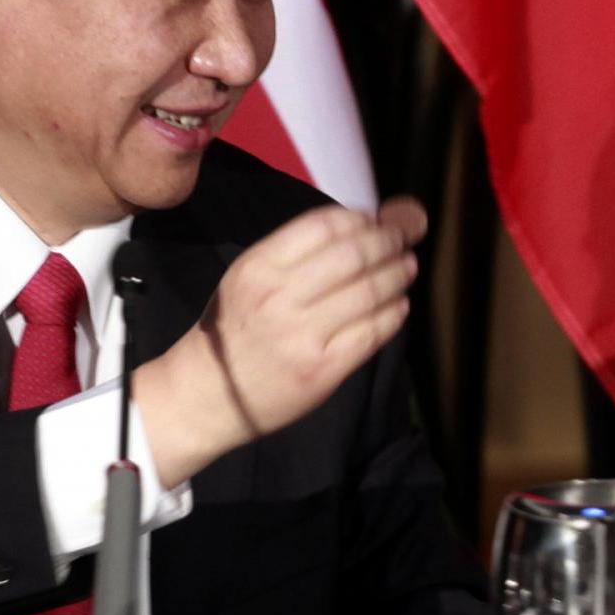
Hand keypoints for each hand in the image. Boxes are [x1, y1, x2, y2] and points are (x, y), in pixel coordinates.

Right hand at [137, 197, 427, 484]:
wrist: (207, 395)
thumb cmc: (236, 328)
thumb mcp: (250, 278)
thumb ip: (299, 252)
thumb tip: (367, 218)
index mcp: (259, 267)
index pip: (323, 225)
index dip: (361, 219)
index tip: (377, 220)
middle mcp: (279, 297)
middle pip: (354, 254)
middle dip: (389, 241)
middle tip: (403, 240)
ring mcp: (302, 335)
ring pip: (370, 292)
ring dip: (398, 274)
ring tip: (407, 267)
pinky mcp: (323, 370)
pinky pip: (373, 332)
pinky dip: (395, 312)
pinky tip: (398, 304)